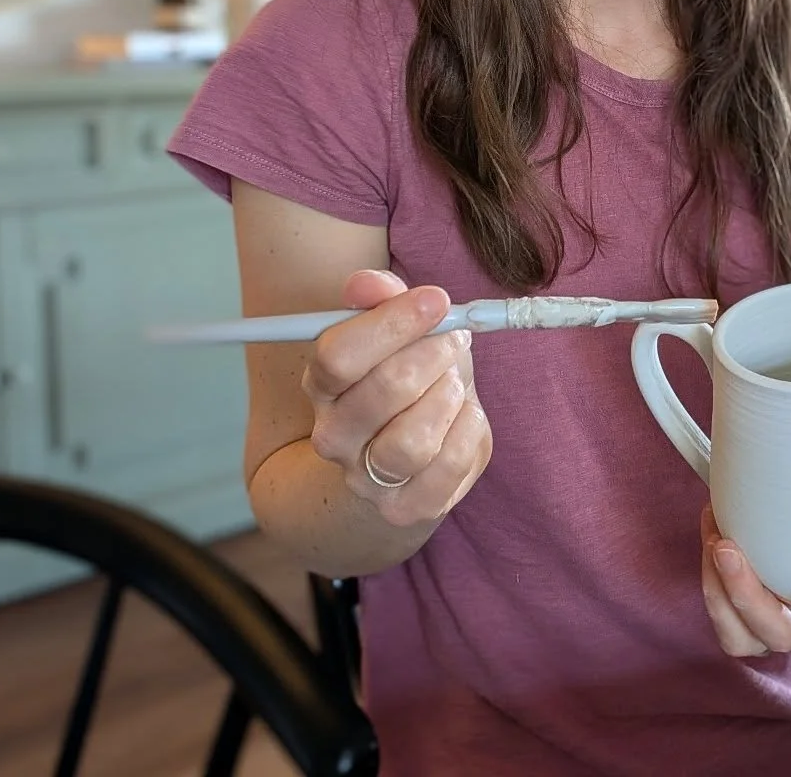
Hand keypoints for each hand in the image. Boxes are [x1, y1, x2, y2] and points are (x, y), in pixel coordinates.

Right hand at [302, 270, 491, 526]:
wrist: (406, 460)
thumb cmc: (406, 378)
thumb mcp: (395, 333)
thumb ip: (380, 298)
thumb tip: (367, 283)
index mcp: (322, 384)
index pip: (338, 353)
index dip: (393, 322)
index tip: (436, 299)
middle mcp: (334, 436)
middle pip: (384, 391)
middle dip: (434, 353)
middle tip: (454, 336)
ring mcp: (367, 478)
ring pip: (413, 440)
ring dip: (448, 396)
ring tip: (452, 381)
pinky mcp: (408, 508)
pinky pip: (449, 466)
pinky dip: (468, 429)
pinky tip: (464, 414)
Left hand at [700, 506, 790, 656]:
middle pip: (786, 636)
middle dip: (749, 597)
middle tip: (728, 549)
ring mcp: (784, 630)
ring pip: (745, 637)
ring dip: (719, 589)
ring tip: (714, 537)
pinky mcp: (751, 620)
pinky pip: (726, 620)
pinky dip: (711, 578)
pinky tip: (713, 526)